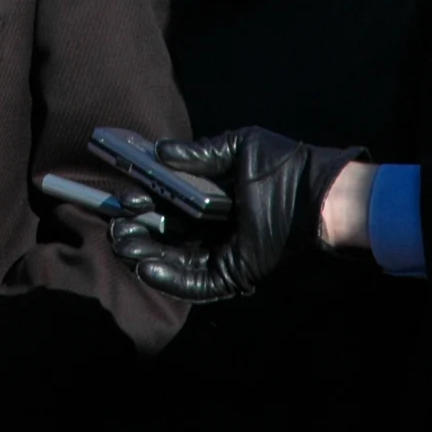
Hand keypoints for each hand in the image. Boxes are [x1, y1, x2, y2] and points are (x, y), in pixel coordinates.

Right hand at [111, 128, 362, 300]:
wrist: (317, 194)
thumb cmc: (283, 166)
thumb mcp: (237, 148)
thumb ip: (199, 153)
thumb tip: (160, 152)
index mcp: (211, 199)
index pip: (168, 205)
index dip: (144, 203)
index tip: (124, 198)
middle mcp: (213, 228)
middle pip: (165, 236)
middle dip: (136, 232)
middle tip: (114, 228)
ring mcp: (221, 253)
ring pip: (174, 260)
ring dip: (144, 254)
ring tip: (121, 245)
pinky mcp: (232, 273)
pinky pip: (195, 282)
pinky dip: (169, 277)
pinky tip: (145, 265)